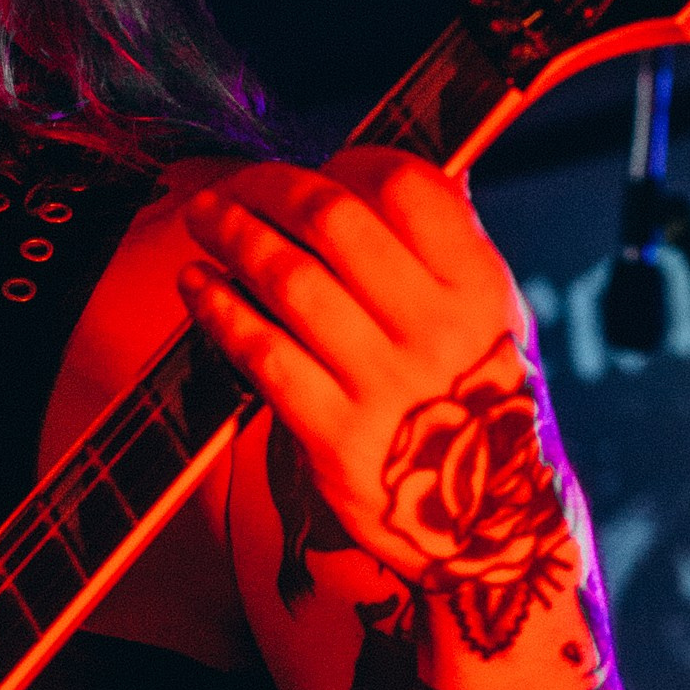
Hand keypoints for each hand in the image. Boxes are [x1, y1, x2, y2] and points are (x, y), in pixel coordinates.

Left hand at [179, 152, 570, 627]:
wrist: (490, 528)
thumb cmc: (479, 403)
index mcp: (479, 285)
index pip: (407, 185)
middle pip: (333, 219)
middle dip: (269, 188)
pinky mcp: (335, 435)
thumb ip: (447, 246)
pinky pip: (261, 353)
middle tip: (233, 187)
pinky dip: (218, 309)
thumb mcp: (493, 317)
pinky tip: (196, 284)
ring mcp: (383, 383)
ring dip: (232, 236)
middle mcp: (435, 328)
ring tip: (203, 218)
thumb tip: (391, 169)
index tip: (321, 167)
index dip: (351, 161)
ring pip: (288, 280)